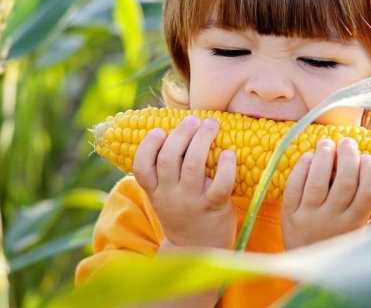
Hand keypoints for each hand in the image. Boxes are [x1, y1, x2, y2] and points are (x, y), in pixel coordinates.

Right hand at [132, 115, 236, 249]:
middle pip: (169, 159)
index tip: (159, 131)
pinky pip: (220, 184)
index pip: (141, 168)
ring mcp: (191, 202)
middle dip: (181, 134)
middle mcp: (170, 196)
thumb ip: (164, 172)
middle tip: (193, 120)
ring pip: (193, 165)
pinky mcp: (213, 208)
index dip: (148, 146)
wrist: (199, 251)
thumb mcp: (165, 197)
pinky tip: (229, 152)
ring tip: (211, 125)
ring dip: (202, 140)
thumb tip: (174, 130)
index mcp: (155, 192)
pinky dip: (226, 166)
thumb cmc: (184, 213)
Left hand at [281, 137, 370, 249]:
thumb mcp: (359, 242)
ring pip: (318, 182)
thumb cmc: (337, 250)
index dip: (370, 171)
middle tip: (348, 143)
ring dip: (324, 158)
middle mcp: (332, 221)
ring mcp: (309, 217)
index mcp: (353, 226)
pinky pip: (294, 187)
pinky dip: (301, 170)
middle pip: (344, 182)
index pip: (367, 193)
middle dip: (348, 157)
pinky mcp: (289, 215)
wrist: (304, 273)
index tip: (368, 157)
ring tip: (327, 144)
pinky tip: (308, 157)